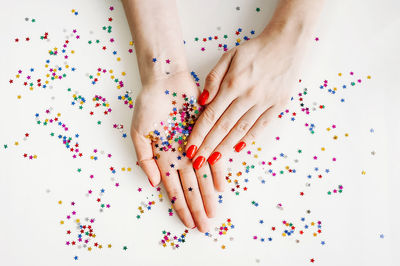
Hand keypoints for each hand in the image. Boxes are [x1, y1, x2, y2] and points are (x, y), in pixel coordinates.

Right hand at [131, 72, 215, 231]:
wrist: (166, 80)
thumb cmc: (149, 104)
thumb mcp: (138, 132)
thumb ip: (144, 158)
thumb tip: (152, 182)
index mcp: (163, 157)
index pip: (173, 189)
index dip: (181, 207)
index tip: (187, 224)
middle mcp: (180, 156)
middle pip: (190, 188)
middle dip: (197, 208)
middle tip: (205, 227)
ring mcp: (193, 147)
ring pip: (202, 177)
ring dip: (208, 196)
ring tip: (213, 213)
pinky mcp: (205, 135)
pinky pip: (213, 156)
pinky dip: (217, 171)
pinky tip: (221, 187)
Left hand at [185, 28, 303, 186]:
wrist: (287, 44)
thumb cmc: (254, 50)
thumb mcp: (229, 56)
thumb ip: (213, 78)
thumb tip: (202, 102)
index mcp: (233, 84)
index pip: (211, 115)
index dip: (199, 134)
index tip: (189, 147)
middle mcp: (248, 96)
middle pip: (223, 127)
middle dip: (208, 146)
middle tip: (197, 161)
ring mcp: (264, 103)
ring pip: (240, 130)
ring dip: (225, 147)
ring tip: (213, 160)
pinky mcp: (278, 106)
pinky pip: (260, 127)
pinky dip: (248, 139)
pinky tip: (237, 149)